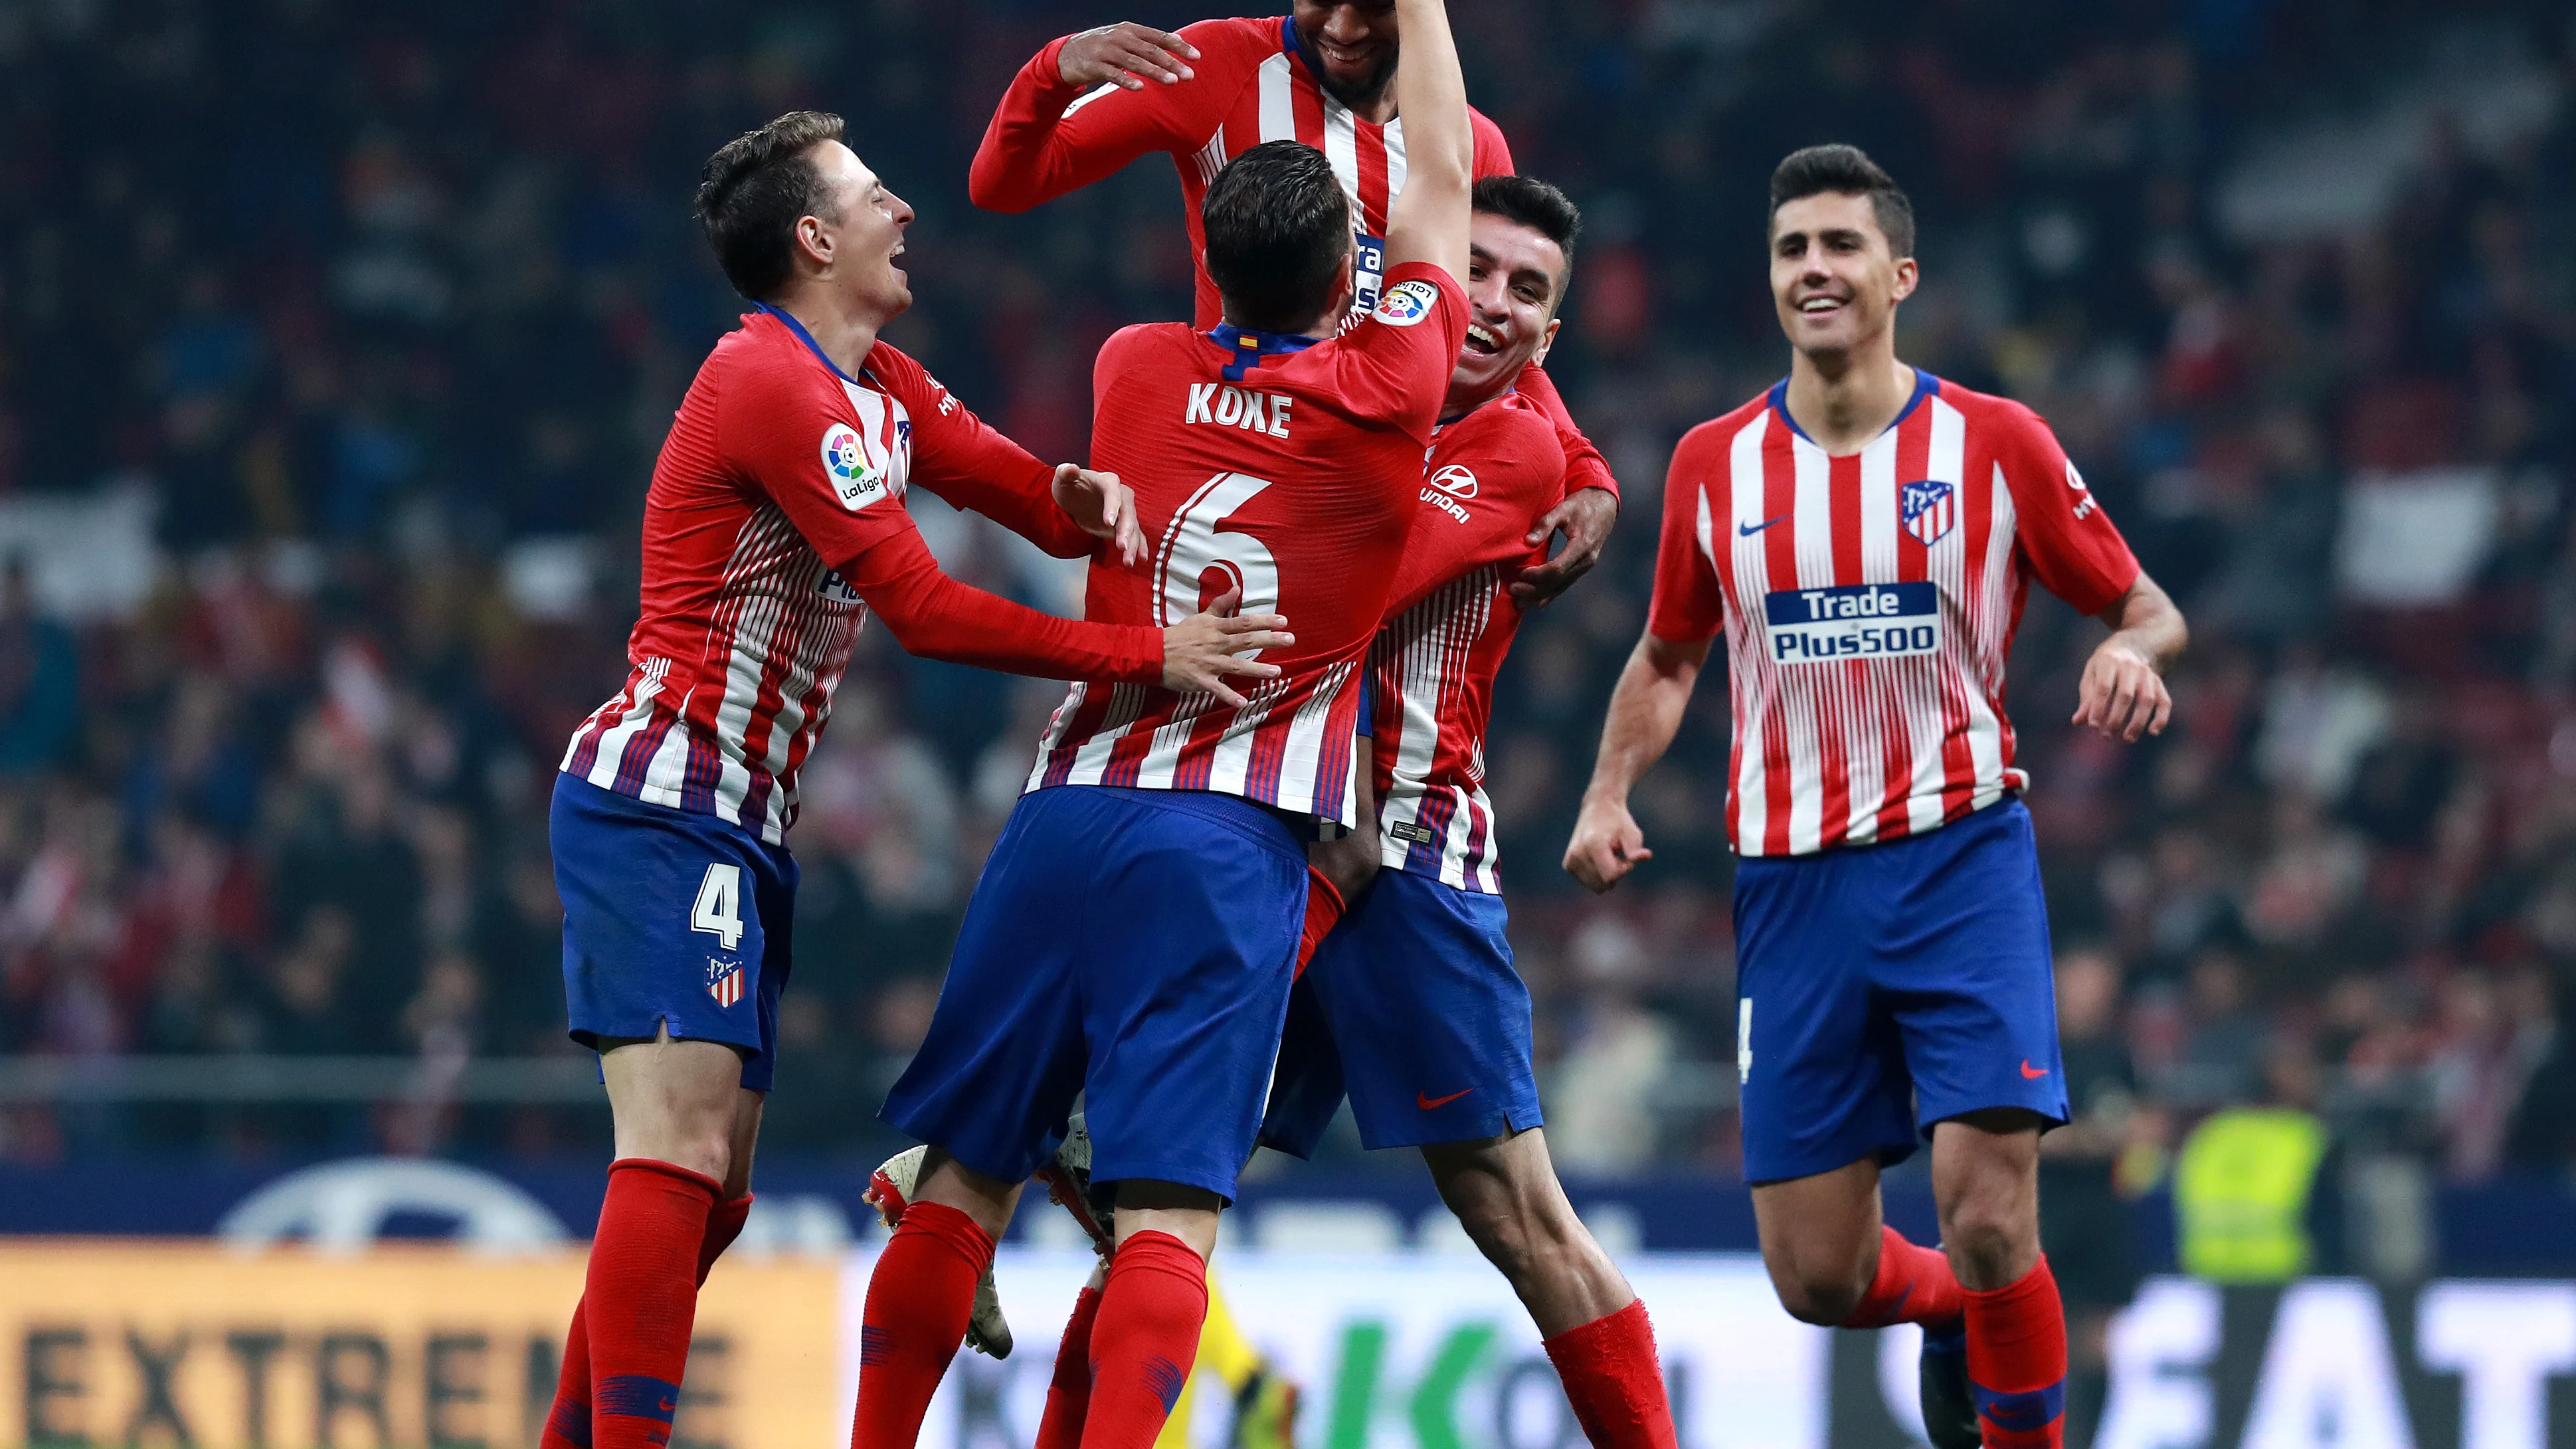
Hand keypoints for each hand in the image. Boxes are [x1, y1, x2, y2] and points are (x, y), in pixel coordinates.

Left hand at [1051, 464, 1143, 566]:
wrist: (1076, 498)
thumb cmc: (1071, 486)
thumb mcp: (1063, 478)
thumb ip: (1065, 472)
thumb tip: (1071, 469)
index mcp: (1107, 481)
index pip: (1113, 492)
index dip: (1113, 506)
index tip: (1109, 523)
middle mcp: (1120, 495)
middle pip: (1128, 512)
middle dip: (1126, 530)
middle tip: (1121, 546)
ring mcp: (1124, 511)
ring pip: (1133, 527)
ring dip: (1133, 544)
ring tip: (1128, 560)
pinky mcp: (1124, 525)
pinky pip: (1135, 536)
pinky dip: (1139, 547)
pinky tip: (1140, 558)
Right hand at [1058, 22, 1199, 89]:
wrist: (1066, 54)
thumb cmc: (1102, 48)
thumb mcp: (1124, 39)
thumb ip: (1147, 42)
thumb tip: (1176, 43)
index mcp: (1130, 29)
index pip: (1159, 37)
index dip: (1179, 46)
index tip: (1197, 57)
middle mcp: (1120, 37)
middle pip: (1151, 50)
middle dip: (1172, 63)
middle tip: (1189, 75)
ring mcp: (1107, 51)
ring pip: (1135, 62)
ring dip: (1155, 72)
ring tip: (1172, 82)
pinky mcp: (1094, 66)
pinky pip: (1113, 75)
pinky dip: (1127, 81)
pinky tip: (1140, 89)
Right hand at [1163, 587, 1292, 707]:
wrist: (1154, 652)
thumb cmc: (1180, 635)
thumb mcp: (1201, 617)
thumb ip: (1221, 605)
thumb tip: (1237, 589)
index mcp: (1215, 628)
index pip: (1244, 622)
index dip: (1265, 621)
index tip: (1283, 621)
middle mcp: (1215, 644)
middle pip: (1246, 641)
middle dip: (1270, 640)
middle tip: (1290, 639)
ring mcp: (1209, 663)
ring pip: (1237, 666)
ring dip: (1257, 669)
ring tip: (1277, 672)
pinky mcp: (1201, 680)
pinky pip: (1218, 689)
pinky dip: (1230, 696)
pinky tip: (1244, 703)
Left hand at [1507, 487, 1617, 608]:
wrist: (1604, 506)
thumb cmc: (1582, 505)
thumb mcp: (1563, 508)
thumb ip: (1546, 523)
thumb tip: (1528, 542)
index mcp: (1582, 546)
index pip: (1557, 568)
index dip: (1538, 574)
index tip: (1520, 574)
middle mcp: (1586, 560)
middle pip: (1558, 582)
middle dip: (1534, 589)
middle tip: (1513, 590)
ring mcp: (1586, 565)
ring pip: (1561, 586)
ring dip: (1540, 595)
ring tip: (1520, 603)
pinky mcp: (1583, 567)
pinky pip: (1566, 584)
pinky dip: (1551, 594)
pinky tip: (1539, 603)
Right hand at [1563, 793, 1650, 892]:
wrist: (1597, 808)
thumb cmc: (1618, 821)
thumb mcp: (1632, 833)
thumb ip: (1636, 849)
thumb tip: (1646, 856)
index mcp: (1593, 844)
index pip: (1611, 876)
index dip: (1624, 869)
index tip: (1627, 856)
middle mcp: (1577, 853)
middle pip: (1604, 883)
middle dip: (1616, 873)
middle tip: (1616, 854)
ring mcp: (1570, 860)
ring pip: (1597, 886)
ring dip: (1606, 874)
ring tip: (1607, 855)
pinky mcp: (1568, 865)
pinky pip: (1589, 882)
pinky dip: (1597, 875)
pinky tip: (1598, 858)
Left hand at [2071, 636, 2171, 741]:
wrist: (2132, 646)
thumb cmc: (2105, 666)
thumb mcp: (2091, 675)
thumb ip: (2086, 698)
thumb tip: (2078, 721)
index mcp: (2109, 661)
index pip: (2103, 687)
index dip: (2098, 707)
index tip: (2092, 725)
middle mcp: (2130, 666)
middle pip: (2125, 695)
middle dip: (2116, 718)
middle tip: (2106, 735)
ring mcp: (2147, 674)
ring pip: (2146, 700)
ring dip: (2137, 721)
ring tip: (2127, 738)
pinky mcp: (2159, 682)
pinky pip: (2164, 701)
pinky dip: (2161, 717)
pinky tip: (2153, 732)